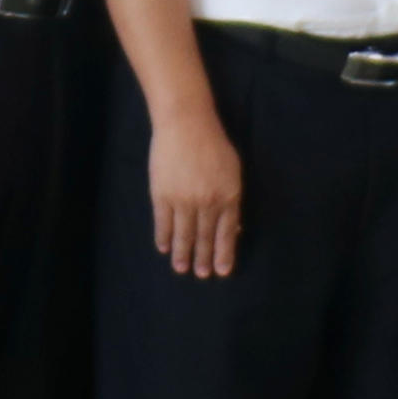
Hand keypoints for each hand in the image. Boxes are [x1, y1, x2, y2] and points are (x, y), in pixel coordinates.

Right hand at [145, 105, 241, 278]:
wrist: (186, 124)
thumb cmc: (213, 143)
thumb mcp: (233, 171)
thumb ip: (233, 198)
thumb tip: (235, 226)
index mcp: (229, 197)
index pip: (227, 233)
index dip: (224, 254)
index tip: (222, 271)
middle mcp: (208, 203)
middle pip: (205, 237)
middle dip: (203, 258)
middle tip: (201, 274)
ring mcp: (184, 201)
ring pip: (184, 235)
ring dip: (182, 254)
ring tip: (181, 268)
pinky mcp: (162, 195)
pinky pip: (163, 222)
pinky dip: (163, 237)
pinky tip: (163, 247)